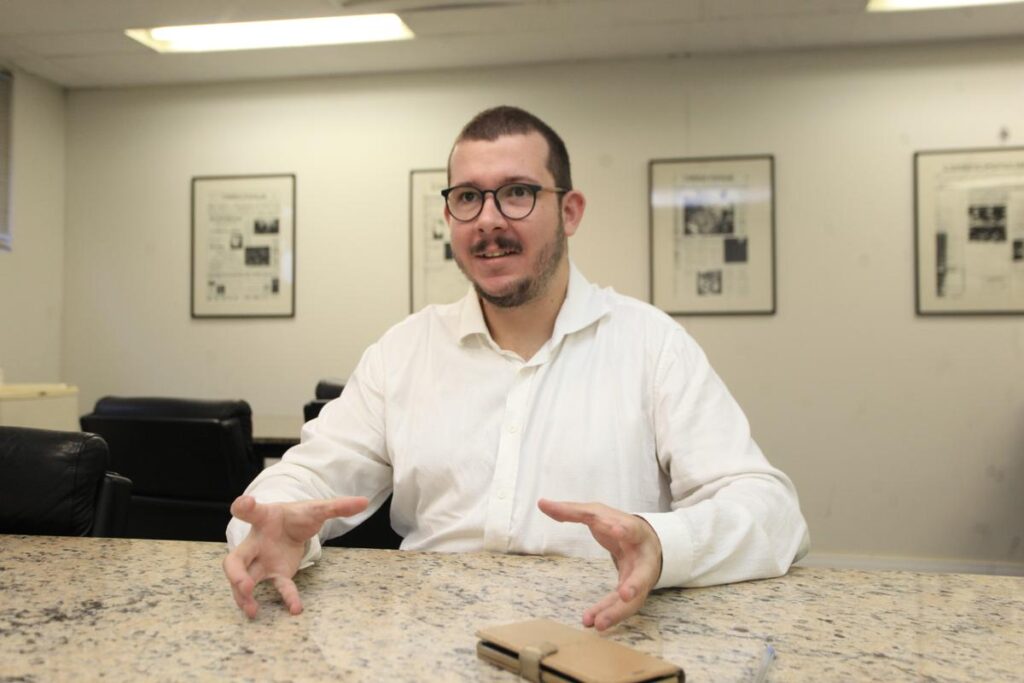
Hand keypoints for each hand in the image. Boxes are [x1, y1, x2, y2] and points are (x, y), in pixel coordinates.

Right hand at [223, 495, 368, 617]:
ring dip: (244, 596)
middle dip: (235, 573)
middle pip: (235, 559)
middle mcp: (256, 542)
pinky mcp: (275, 573)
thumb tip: (363, 501)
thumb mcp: (316, 508)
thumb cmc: (296, 516)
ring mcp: (262, 560)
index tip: (244, 504)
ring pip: (245, 579)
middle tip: (242, 585)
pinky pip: (277, 587)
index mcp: (264, 518)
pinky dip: (286, 597)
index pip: (250, 511)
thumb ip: (337, 506)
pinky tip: (295, 609)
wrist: (292, 526)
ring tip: (252, 610)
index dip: (245, 507)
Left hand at [538, 499, 662, 631]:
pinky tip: (590, 621)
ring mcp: (641, 578)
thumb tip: (541, 503)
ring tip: (596, 623)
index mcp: (635, 532)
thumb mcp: (597, 513)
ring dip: (616, 611)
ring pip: (633, 599)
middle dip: (634, 585)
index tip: (617, 530)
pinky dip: (607, 613)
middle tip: (624, 595)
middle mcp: (643, 557)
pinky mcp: (634, 593)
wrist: (647, 541)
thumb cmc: (618, 524)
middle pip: (642, 574)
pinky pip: (621, 606)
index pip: (631, 530)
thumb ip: (571, 511)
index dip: (624, 530)